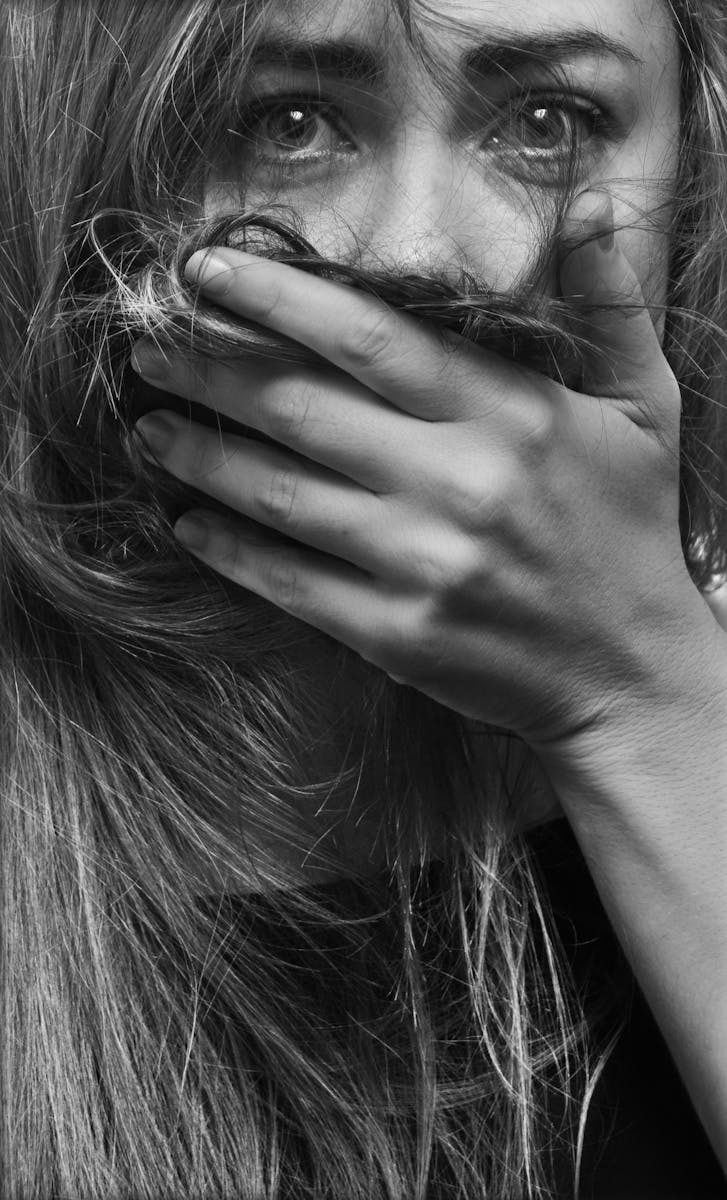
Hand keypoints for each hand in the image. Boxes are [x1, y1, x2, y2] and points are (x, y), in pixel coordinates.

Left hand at [129, 197, 713, 754]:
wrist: (630, 670)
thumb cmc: (630, 531)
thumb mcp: (647, 407)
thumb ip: (611, 306)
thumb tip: (595, 204)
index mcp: (510, 413)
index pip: (368, 336)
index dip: (275, 298)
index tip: (206, 272)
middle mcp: (457, 482)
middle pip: (299, 406)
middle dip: (208, 367)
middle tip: (149, 345)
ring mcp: (421, 562)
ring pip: (278, 492)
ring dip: (199, 454)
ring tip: (147, 427)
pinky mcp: (394, 631)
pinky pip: (288, 581)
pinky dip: (228, 548)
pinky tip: (187, 521)